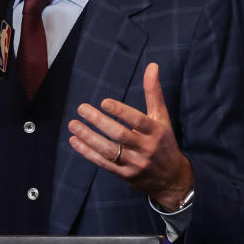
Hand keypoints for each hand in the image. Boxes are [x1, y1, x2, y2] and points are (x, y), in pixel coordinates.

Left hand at [67, 62, 193, 208]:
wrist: (170, 178)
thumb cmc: (163, 141)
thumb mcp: (162, 117)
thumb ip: (153, 92)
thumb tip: (152, 66)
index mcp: (156, 132)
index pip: (138, 120)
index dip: (121, 111)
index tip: (103, 102)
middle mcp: (146, 148)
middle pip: (120, 134)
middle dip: (99, 121)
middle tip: (81, 108)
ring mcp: (135, 163)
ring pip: (109, 150)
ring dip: (88, 137)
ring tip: (73, 124)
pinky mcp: (124, 175)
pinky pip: (103, 163)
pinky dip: (87, 152)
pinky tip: (74, 141)